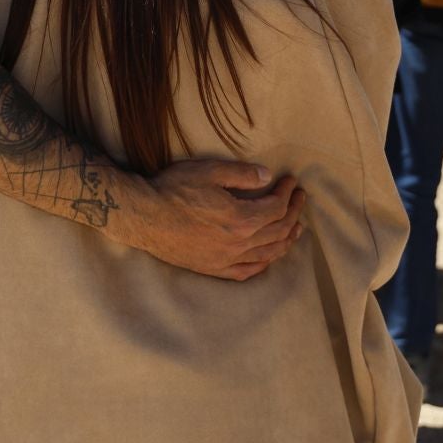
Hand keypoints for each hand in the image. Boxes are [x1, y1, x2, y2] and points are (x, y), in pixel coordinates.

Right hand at [119, 160, 304, 281]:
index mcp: (240, 219)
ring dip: (286, 240)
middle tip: (300, 199)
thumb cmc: (173, 190)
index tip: (291, 182)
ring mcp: (225, 260)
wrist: (143, 216)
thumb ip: (242, 174)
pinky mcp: (212, 268)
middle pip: (277, 232)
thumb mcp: (209, 171)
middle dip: (293, 213)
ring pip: (267, 254)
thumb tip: (268, 177)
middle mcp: (238, 244)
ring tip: (296, 229)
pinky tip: (269, 257)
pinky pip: (247, 271)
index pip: (276, 208)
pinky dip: (264, 264)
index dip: (288, 194)